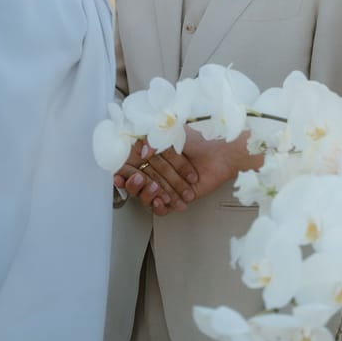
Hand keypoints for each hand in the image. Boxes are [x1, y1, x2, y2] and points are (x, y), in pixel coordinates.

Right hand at [113, 128, 261, 216]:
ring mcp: (167, 185)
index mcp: (153, 154)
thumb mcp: (173, 132)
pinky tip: (162, 202)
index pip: (131, 166)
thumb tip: (141, 151)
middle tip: (140, 179)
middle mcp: (158, 170)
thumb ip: (154, 139)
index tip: (119, 174)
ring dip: (148, 195)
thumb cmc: (201, 139)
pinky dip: (160, 207)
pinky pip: (162, 208)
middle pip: (137, 184)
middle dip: (135, 184)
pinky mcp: (177, 197)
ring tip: (156, 189)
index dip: (123, 172)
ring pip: (147, 197)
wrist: (223, 152)